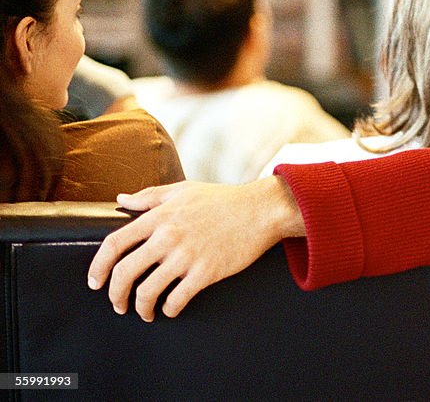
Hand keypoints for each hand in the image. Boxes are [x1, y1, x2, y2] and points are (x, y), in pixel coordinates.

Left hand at [87, 176, 303, 321]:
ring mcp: (186, 256)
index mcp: (159, 216)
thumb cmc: (224, 199)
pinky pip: (177, 300)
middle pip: (124, 273)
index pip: (114, 244)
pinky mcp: (206, 272)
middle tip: (117, 304)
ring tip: (145, 312)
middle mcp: (168, 237)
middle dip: (115, 295)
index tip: (95, 282)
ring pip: (147, 292)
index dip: (98, 267)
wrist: (261, 210)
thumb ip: (150, 196)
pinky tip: (171, 309)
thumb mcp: (184, 190)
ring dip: (140, 308)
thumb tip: (121, 199)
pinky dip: (169, 309)